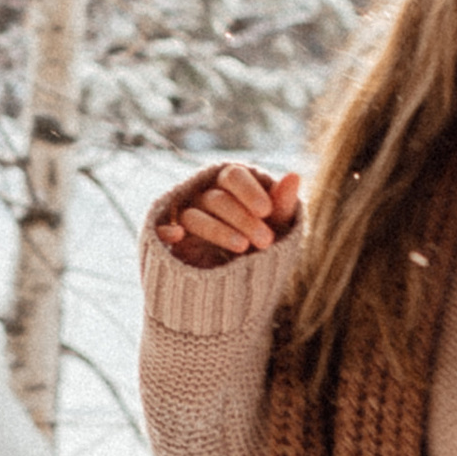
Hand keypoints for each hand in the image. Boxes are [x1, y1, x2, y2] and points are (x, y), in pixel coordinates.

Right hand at [158, 163, 301, 269]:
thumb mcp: (277, 225)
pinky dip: (165, 231)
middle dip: (243, 218)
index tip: (266, 211)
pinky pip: (162, 230)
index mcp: (230, 184)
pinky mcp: (173, 241)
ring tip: (242, 247)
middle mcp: (205, 196)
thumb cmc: (261, 241)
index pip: (233, 176)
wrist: (241, 280)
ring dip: (218, 230)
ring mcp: (186, 218)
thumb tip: (294, 175)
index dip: (249, 191)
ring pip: (194, 217)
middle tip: (266, 241)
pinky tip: (178, 237)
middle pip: (217, 199)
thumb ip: (282, 202)